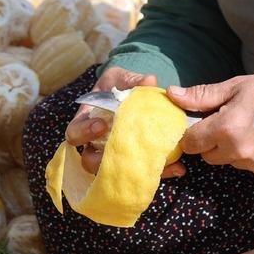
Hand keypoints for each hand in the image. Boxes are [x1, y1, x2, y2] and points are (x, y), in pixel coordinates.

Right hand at [64, 67, 186, 178]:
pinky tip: (178, 168)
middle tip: (121, 148)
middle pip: (89, 161)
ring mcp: (113, 157)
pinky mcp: (133, 165)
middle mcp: (96, 144)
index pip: (75, 133)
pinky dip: (160, 172)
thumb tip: (149, 81)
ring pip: (116, 173)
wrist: (134, 98)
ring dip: (133, 170)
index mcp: (87, 122)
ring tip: (153, 163)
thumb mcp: (122, 78)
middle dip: (102, 159)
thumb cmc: (119, 86)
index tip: (101, 124)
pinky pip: (142, 174)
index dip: (84, 132)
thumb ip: (132, 79)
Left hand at [167, 74, 253, 180]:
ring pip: (229, 162)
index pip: (190, 142)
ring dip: (233, 149)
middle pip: (208, 156)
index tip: (203, 123)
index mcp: (226, 128)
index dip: (193, 132)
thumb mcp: (238, 86)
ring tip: (253, 128)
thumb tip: (172, 94)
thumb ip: (203, 95)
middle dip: (212, 141)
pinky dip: (252, 157)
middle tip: (231, 122)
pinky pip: (249, 168)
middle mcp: (238, 151)